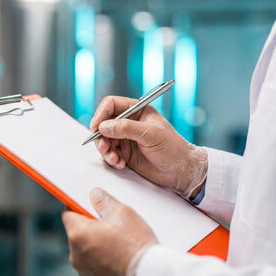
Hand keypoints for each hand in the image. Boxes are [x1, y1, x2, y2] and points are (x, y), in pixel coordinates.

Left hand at [62, 188, 156, 275]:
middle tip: (112, 225)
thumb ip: (103, 200)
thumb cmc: (136, 244)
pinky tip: (121, 260)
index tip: (88, 205)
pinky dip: (104, 264)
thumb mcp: (122, 212)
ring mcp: (85, 273)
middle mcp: (75, 256)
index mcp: (78, 234)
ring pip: (87, 253)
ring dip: (97, 247)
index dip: (78, 207)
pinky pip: (95, 269)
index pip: (68, 214)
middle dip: (91, 228)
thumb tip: (94, 195)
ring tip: (120, 245)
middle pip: (78, 234)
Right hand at [90, 96, 207, 198]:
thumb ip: (126, 128)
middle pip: (103, 123)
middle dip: (101, 136)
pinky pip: (109, 153)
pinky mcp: (125, 153)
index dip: (101, 114)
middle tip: (104, 147)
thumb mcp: (150, 134)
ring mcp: (126, 138)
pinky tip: (120, 164)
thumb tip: (104, 126)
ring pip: (104, 140)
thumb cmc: (172, 148)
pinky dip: (111, 159)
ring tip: (114, 159)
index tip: (96, 127)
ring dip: (105, 150)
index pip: (111, 105)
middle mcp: (129, 122)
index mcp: (137, 110)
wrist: (180, 171)